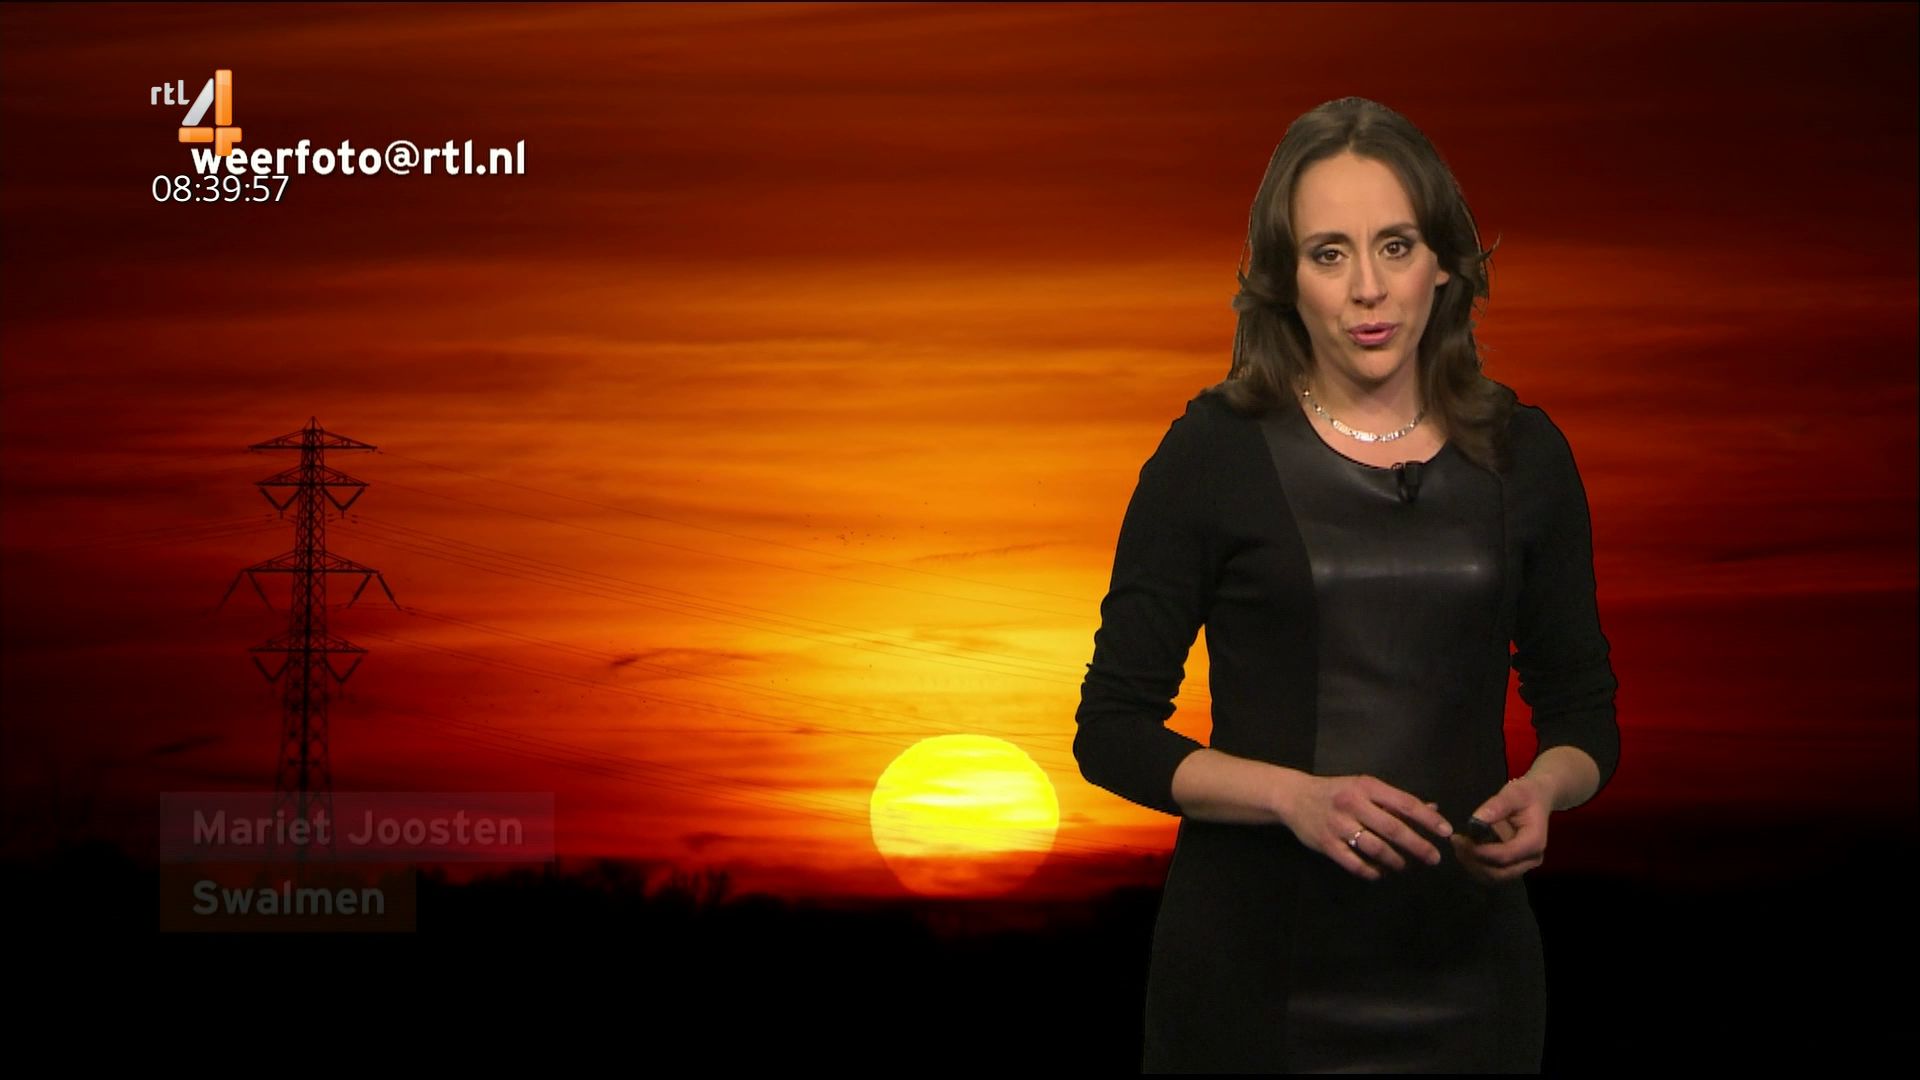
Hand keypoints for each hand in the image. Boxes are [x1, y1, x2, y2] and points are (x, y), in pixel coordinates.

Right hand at [1279, 773, 1453, 880]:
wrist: (1294, 796)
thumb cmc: (1336, 792)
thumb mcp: (1365, 788)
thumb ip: (1396, 800)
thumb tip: (1432, 809)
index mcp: (1366, 786)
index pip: (1404, 803)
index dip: (1427, 819)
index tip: (1446, 832)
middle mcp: (1353, 804)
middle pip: (1393, 828)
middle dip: (1418, 845)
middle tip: (1434, 858)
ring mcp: (1338, 825)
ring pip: (1375, 848)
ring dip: (1395, 860)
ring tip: (1405, 866)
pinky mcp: (1326, 844)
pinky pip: (1354, 863)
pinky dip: (1371, 871)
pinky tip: (1379, 872)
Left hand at [1451, 775, 1550, 883]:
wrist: (1539, 800)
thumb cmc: (1527, 795)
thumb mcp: (1514, 793)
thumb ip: (1497, 806)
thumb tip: (1476, 820)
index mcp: (1534, 842)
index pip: (1505, 855)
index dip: (1481, 851)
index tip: (1460, 840)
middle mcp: (1531, 859)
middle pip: (1499, 872)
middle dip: (1474, 861)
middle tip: (1456, 843)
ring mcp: (1524, 865)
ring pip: (1495, 877)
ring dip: (1473, 865)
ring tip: (1458, 846)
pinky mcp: (1514, 865)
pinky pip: (1494, 873)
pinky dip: (1477, 865)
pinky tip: (1465, 850)